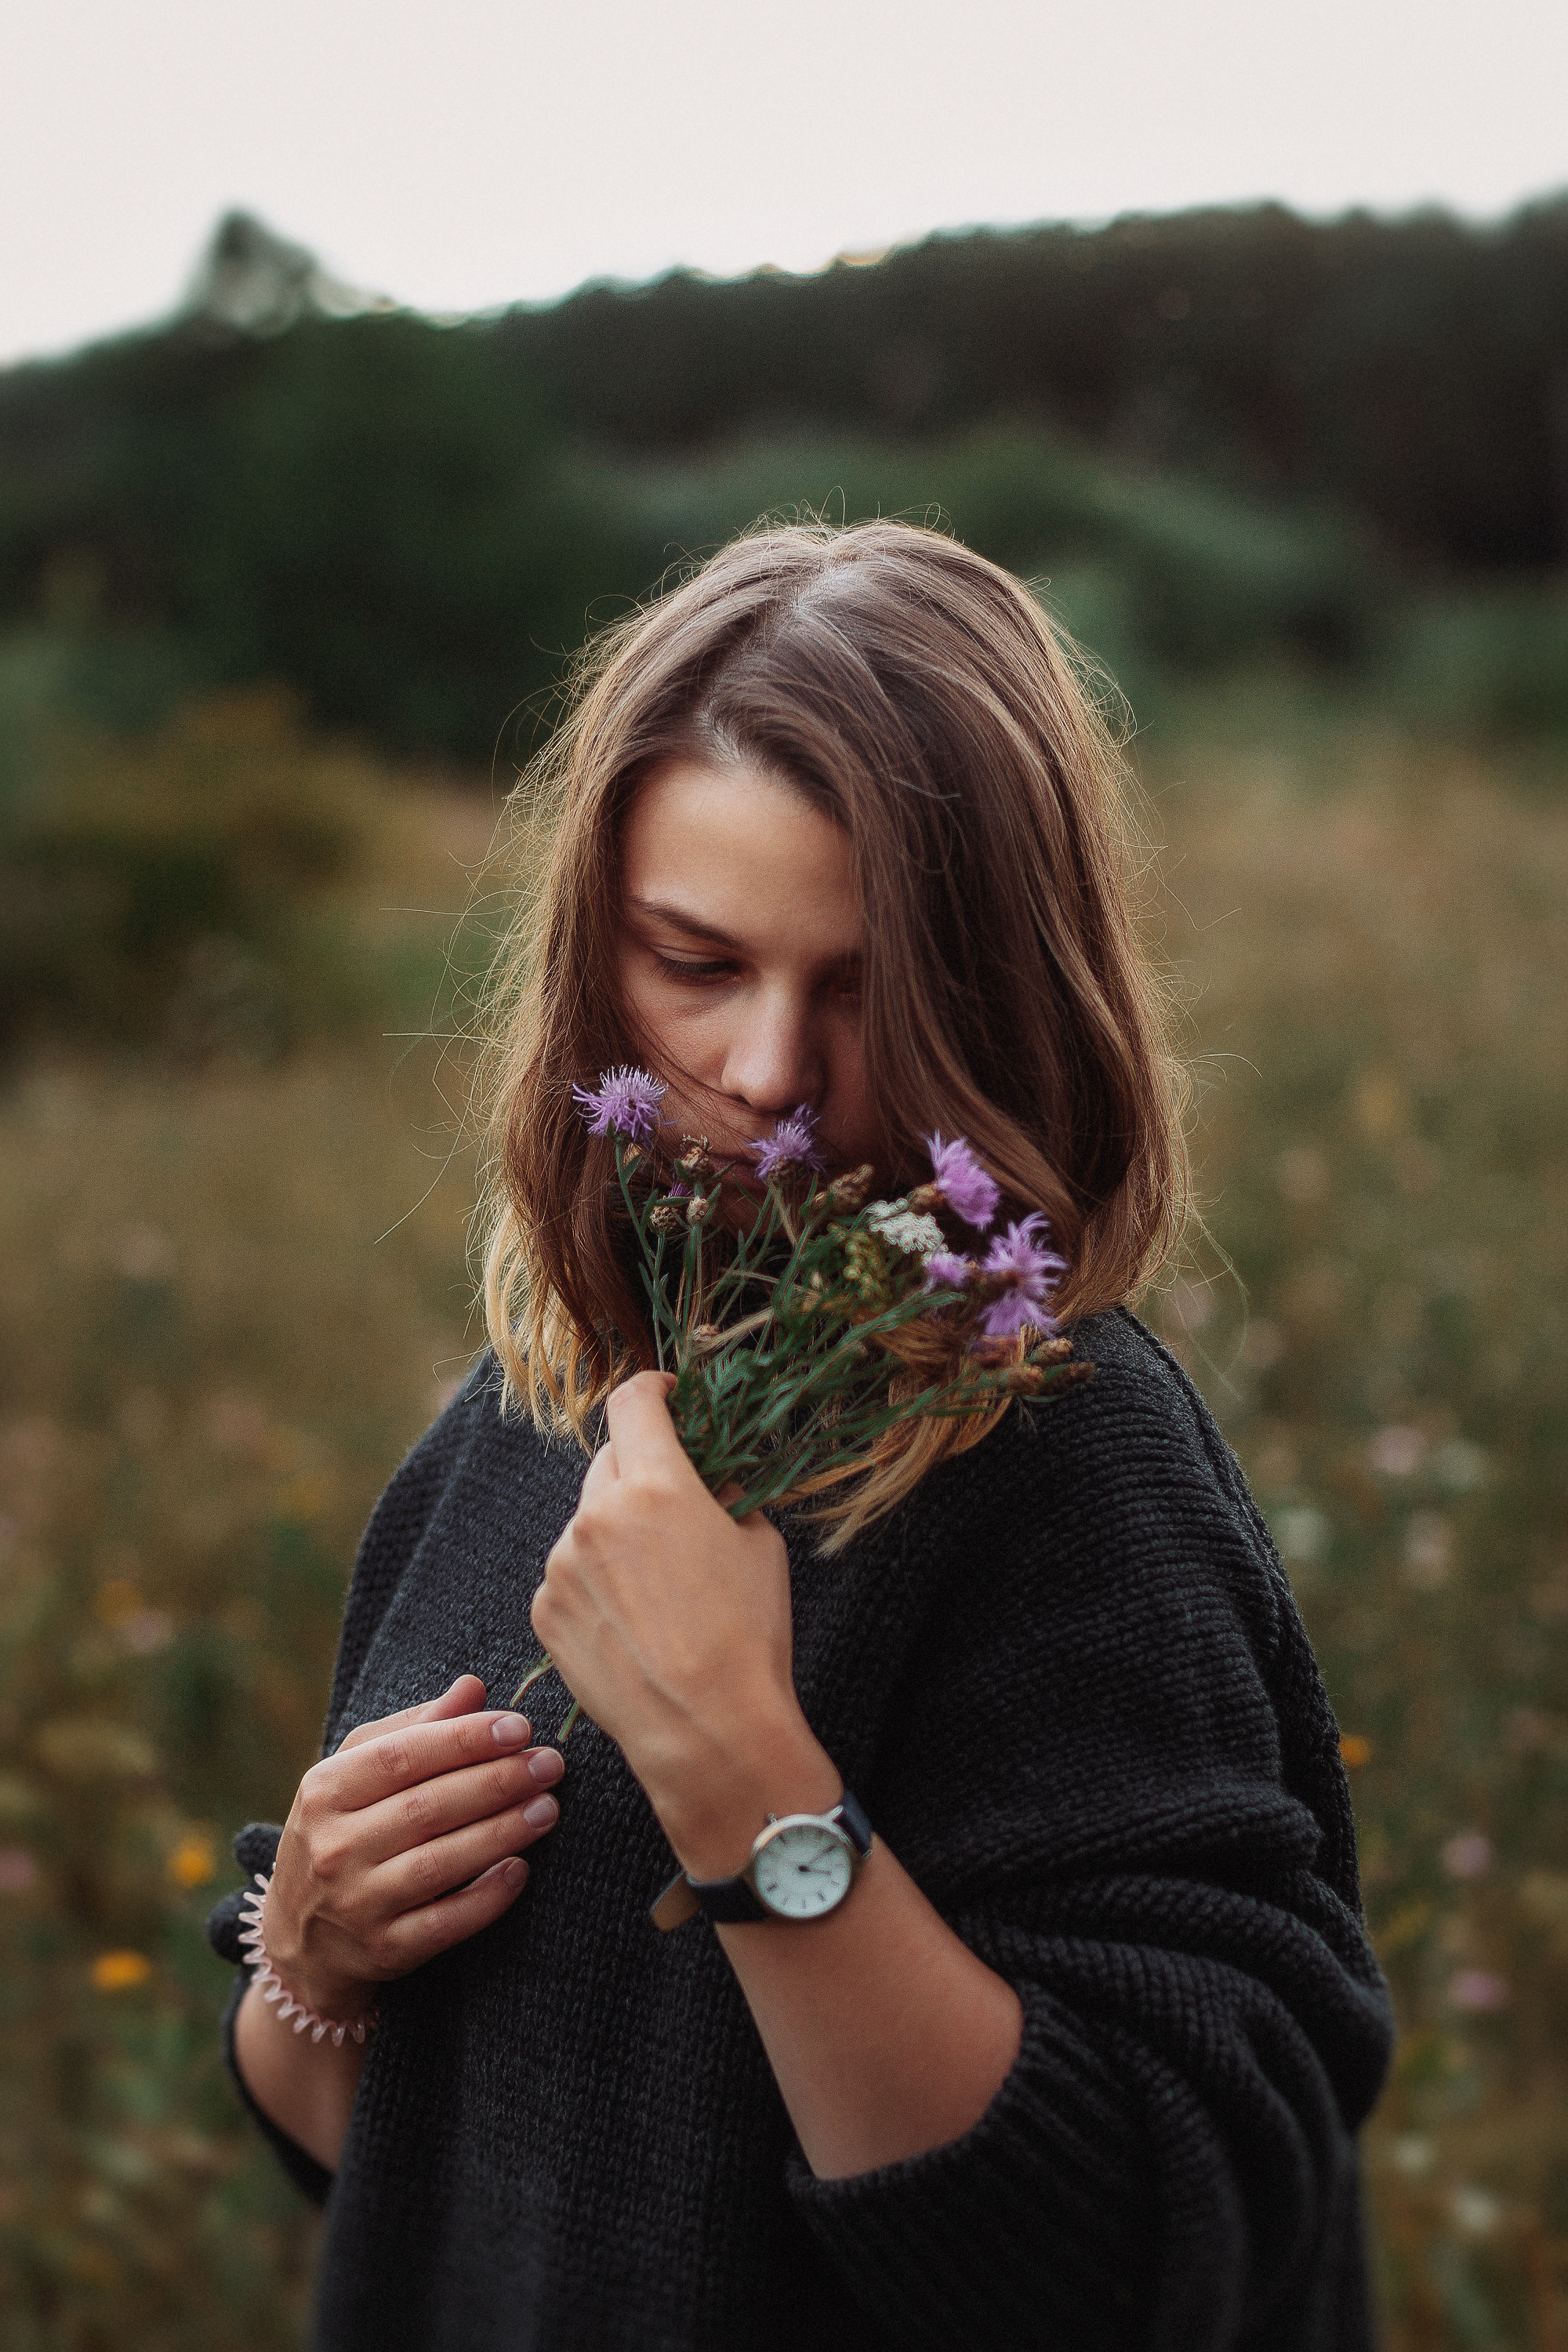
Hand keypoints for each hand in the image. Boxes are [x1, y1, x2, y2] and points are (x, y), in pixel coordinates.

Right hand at [260, 1674, 564, 2017]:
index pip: (402, 1756)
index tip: (520, 1727)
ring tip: (548, 1807)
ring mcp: (356, 1904)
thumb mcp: (357, 1773)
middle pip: (427, 1807)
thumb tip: (473, 1687)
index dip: (465, 1740)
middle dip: (497, 1781)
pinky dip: (486, 1897)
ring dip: (502, 1832)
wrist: (302, 1937)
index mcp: (325, 1790)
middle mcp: (334, 1848)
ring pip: (439, 1863)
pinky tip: (521, 1869)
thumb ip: (414, 1729)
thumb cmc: (344, 1832)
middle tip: (549, 1764)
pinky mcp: (383, 1951)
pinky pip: (444, 1924)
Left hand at [532, 1373, 836, 1876]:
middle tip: (674, 1505)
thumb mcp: (759, 1545)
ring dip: (615, 1532)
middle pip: (609, 1461)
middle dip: (640, 1471)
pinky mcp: (546, 1610)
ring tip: (658, 1588)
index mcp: (656, 1484)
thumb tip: (711, 1478)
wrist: (706, 1729)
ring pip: (586, 1522)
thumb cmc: (747, 1635)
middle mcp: (596, 1515)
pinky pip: (568, 1573)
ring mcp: (562, 1564)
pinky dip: (594, 1581)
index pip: (634, 1401)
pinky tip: (632, 1621)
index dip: (653, 1389)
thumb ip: (726, 1495)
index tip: (666, 1396)